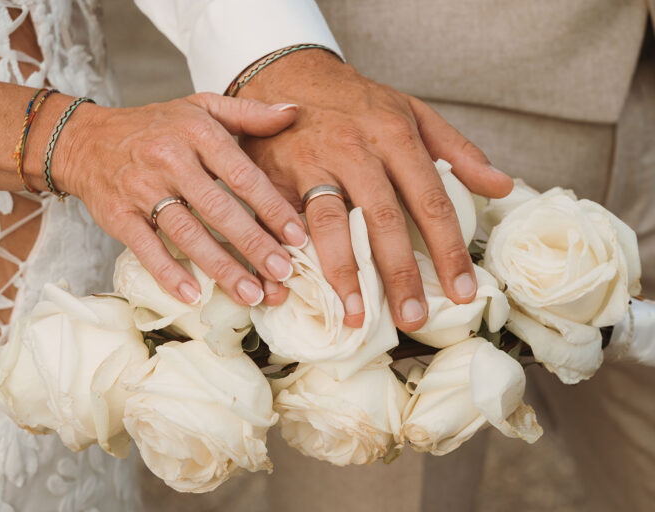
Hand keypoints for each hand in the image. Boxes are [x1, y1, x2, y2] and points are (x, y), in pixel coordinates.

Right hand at [53, 93, 307, 305]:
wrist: (85, 139)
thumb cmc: (154, 127)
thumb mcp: (201, 107)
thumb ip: (249, 112)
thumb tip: (294, 112)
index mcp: (197, 132)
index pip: (242, 174)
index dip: (272, 207)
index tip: (297, 236)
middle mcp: (169, 159)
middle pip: (219, 209)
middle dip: (254, 245)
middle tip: (282, 272)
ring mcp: (141, 188)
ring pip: (187, 233)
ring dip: (221, 267)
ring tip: (251, 293)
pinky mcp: (118, 215)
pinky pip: (146, 248)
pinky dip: (169, 273)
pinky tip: (193, 296)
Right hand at [237, 50, 512, 329]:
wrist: (290, 74)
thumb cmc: (357, 102)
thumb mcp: (413, 112)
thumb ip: (458, 151)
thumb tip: (501, 186)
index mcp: (397, 136)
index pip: (432, 201)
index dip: (448, 250)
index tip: (462, 291)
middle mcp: (357, 150)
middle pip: (384, 220)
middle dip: (400, 274)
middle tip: (413, 319)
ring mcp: (314, 162)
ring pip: (331, 223)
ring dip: (344, 273)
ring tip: (357, 314)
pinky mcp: (278, 175)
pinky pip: (286, 222)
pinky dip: (291, 256)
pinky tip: (299, 287)